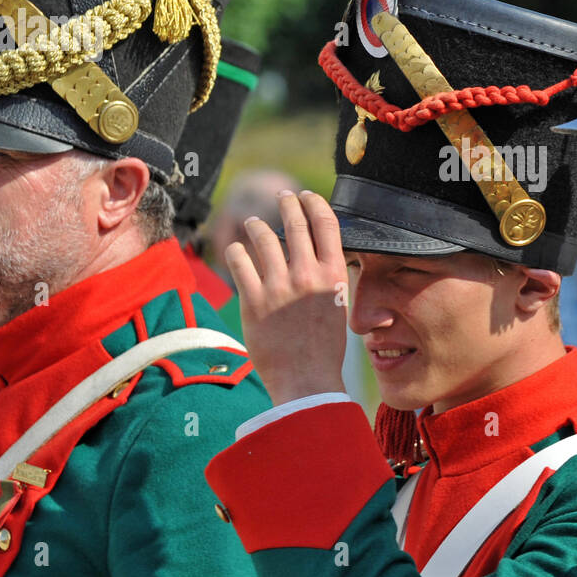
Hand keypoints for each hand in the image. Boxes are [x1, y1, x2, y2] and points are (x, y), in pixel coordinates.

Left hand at [225, 190, 348, 406]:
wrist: (306, 380)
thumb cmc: (324, 346)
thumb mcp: (339, 305)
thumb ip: (329, 276)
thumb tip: (319, 252)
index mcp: (332, 275)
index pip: (326, 223)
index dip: (315, 203)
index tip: (307, 196)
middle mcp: (306, 276)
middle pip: (295, 222)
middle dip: (288, 203)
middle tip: (283, 197)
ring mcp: (278, 287)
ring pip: (263, 237)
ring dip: (257, 225)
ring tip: (254, 224)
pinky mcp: (253, 301)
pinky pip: (239, 260)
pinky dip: (237, 251)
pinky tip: (238, 251)